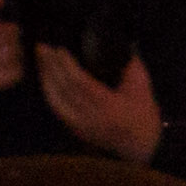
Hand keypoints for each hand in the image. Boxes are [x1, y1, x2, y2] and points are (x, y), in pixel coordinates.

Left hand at [35, 39, 166, 165]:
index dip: (68, 65)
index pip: (82, 83)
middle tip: (43, 47)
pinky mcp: (76, 130)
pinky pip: (56, 108)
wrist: (143, 147)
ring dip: (45, 77)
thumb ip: (130, 64)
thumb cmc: (144, 115)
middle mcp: (93, 119)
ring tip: (40, 58)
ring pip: (55, 99)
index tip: (60, 49)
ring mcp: (82, 127)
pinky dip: (48, 91)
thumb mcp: (143, 86)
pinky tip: (44, 77)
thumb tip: (117, 39)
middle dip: (51, 66)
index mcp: (111, 107)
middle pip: (65, 89)